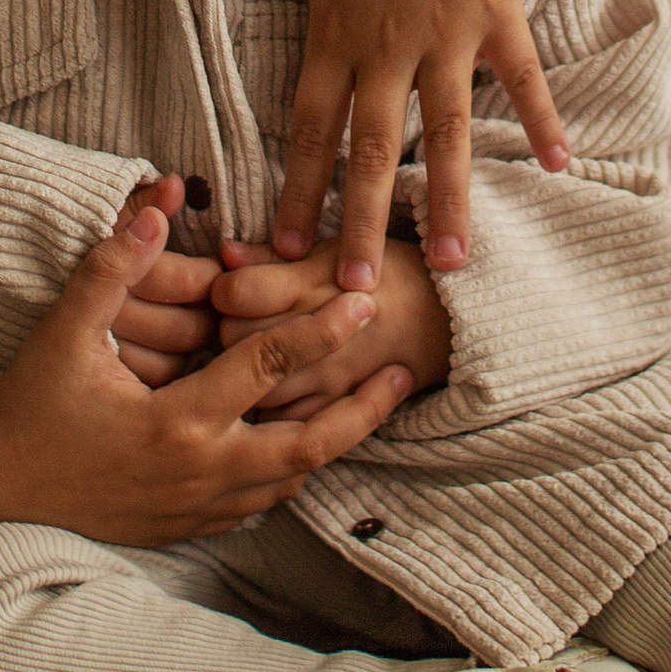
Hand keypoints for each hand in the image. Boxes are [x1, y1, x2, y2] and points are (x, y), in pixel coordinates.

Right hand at [0, 200, 419, 548]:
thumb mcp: (64, 333)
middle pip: (306, 445)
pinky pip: (257, 505)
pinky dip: (289, 474)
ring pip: (287, 482)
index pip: (268, 367)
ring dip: (330, 443)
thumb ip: (112, 266)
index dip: (321, 329)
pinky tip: (302, 448)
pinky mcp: (185, 527)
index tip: (364, 302)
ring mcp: (195, 507)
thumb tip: (156, 201)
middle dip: (359, 410)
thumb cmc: (27, 407)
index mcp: (177, 422)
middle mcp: (198, 472)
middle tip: (398, 372)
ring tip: (366, 406)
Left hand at [211, 231, 451, 418]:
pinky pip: (284, 421)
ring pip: (254, 385)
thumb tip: (222, 253)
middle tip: (239, 325)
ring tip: (251, 361)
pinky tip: (273, 393)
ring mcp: (329, 375)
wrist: (448, 319)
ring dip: (244, 376)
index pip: (236, 292)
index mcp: (313, 282)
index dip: (223, 289)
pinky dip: (271, 409)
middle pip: (235, 339)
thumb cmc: (384, 272)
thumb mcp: (334, 251)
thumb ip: (272, 257)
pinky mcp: (339, 409)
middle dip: (228, 331)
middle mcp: (318, 331)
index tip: (231, 290)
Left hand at [282, 0, 566, 288]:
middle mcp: (383, 42)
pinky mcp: (494, 6)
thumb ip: (328, 34)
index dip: (295, 193)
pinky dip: (542, 119)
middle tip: (345, 293)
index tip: (280, 252)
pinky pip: (519, 76)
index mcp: (332, 32)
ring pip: (440, 132)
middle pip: (365, 150)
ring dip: (443, 201)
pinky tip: (560, 163)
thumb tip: (320, 92)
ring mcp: (442, 28)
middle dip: (354, 226)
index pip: (306, 131)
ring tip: (449, 263)